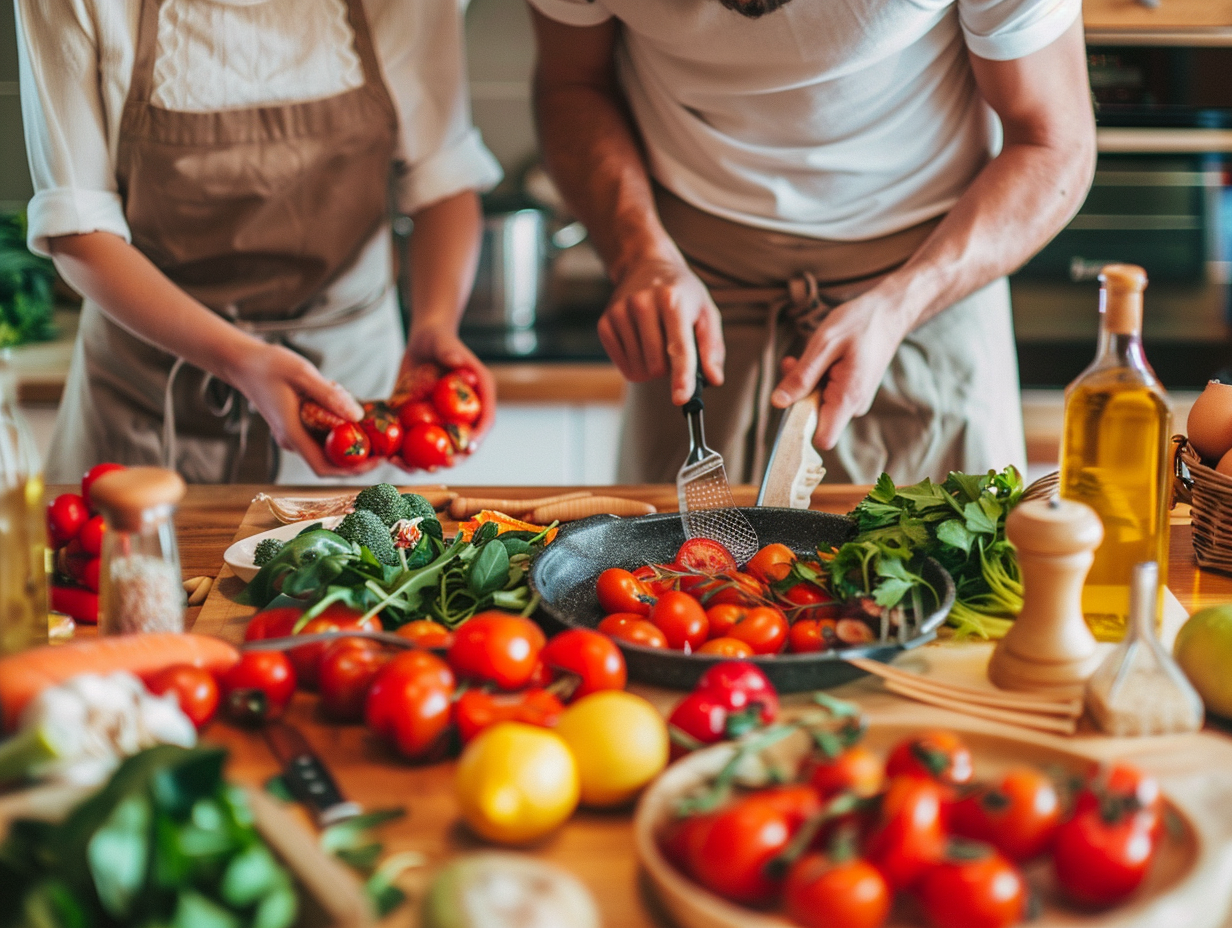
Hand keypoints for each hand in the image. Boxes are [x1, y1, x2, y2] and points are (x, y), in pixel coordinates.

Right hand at [225, 342, 375, 477]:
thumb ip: (330, 395)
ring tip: (360, 410)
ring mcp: (294, 435)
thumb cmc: (269, 365)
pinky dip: (338, 424)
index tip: (378, 460)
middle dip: (359, 455)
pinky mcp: (297, 427)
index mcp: (292, 433)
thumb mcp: (302, 373)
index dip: (353, 470)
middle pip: (330, 461)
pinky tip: (341, 400)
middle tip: (383, 440)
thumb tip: (357, 416)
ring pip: (328, 446)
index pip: (324, 467)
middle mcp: (293, 440)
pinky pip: (322, 433)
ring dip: (349, 435)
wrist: (244, 362)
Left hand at [384, 324, 495, 474]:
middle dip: (450, 459)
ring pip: (438, 449)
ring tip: (406, 466)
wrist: (422, 341)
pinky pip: (418, 442)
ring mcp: (444, 421)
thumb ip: (451, 352)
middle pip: (462, 444)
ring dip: (424, 463)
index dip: (477, 439)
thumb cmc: (439, 338)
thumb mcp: (444, 342)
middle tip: (434, 467)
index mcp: (480, 397)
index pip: (485, 422)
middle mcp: (464, 414)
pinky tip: (391, 457)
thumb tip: (456, 360)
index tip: (467, 451)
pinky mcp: (423, 423)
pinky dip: (407, 453)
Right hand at [598, 257, 724, 404]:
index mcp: (672, 300)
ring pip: (640, 370)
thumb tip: (714, 379)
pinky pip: (624, 367)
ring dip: (654, 367)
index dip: (681, 376)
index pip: (678, 347)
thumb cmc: (682, 293)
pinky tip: (642, 343)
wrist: (646, 265)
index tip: (681, 398)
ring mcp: (619, 313)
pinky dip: (637, 364)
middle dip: (670, 369)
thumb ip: (712, 347)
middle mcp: (642, 304)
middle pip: (658, 365)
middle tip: (673, 347)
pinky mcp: (605, 324)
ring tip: (658, 341)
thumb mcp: (706, 312)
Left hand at [771, 289, 910, 449]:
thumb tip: (778, 403)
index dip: (800, 428)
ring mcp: (853, 401)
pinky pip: (825, 394)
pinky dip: (816, 378)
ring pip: (816, 404)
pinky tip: (819, 358)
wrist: (889, 312)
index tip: (785, 405)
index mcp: (848, 398)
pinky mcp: (850, 394)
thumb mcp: (824, 344)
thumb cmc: (860, 323)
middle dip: (798, 393)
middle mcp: (853, 406)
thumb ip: (802, 377)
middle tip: (794, 363)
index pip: (823, 438)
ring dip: (806, 382)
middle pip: (813, 418)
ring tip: (811, 355)